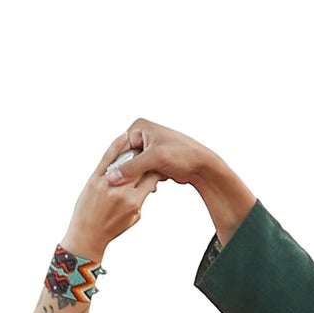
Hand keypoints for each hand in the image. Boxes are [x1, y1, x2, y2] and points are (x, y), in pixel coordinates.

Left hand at [68, 130, 161, 261]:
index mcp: (134, 202)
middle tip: (153, 155)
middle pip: (140, 168)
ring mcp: (106, 184)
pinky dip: (116, 146)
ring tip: (142, 145)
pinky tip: (124, 137)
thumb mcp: (134, 218)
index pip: (152, 179)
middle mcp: (121, 192)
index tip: (161, 166)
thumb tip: (148, 185)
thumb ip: (141, 200)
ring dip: (136, 151)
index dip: (158, 171)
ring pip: (126, 161)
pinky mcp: (94, 180)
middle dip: (148, 161)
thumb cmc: (111, 228)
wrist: (87, 235)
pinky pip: (107, 158)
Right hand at [100, 118, 255, 243]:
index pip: (119, 147)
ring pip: (132, 167)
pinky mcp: (153, 159)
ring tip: (149, 182)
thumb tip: (110, 178)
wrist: (203, 165)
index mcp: (139, 127)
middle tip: (131, 185)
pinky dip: (145, 178)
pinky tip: (154, 184)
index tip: (113, 181)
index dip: (116, 165)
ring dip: (138, 177)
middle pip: (125, 158)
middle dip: (129, 172)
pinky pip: (141, 171)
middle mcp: (141, 134)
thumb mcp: (155, 159)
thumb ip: (131, 168)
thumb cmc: (183, 155)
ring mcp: (147, 147)